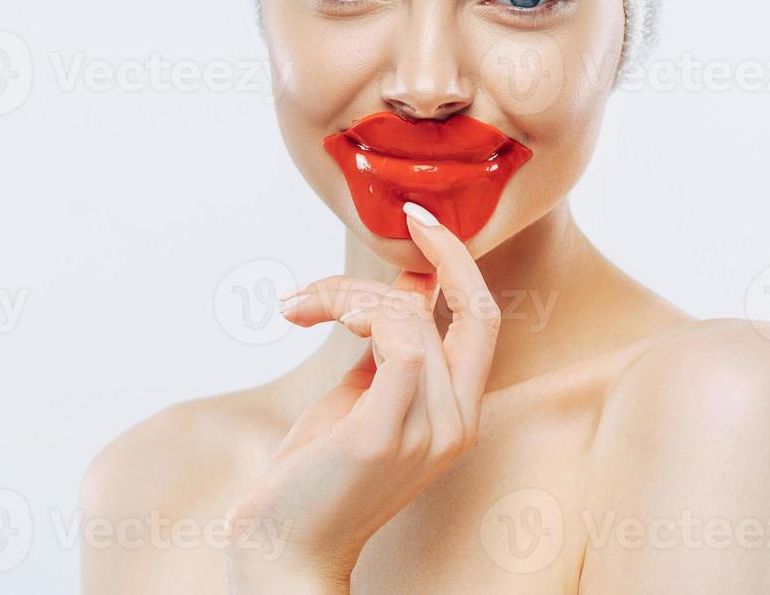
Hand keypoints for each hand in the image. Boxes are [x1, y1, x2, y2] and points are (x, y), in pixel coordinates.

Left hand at [222, 203, 501, 591]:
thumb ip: (390, 344)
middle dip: (439, 251)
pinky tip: (315, 315)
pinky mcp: (384, 436)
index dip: (461, 262)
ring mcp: (426, 432)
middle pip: (465, 308)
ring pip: (410, 315)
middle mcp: (456, 423)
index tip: (422, 221)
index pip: (484, 319)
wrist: (285, 548)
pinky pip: (398, 342)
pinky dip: (357, 310)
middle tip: (401, 223)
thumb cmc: (317, 472)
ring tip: (300, 305)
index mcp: (458, 412)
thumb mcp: (364, 394)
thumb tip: (411, 280)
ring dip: (347, 291)